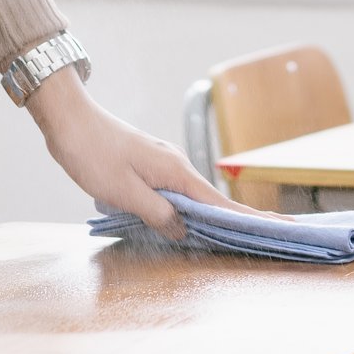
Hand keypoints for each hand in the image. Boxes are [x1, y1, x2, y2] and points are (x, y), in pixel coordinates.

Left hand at [23, 71, 289, 238]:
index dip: (252, 218)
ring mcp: (163, 163)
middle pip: (215, 198)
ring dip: (215, 214)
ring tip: (238, 234)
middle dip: (242, 218)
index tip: (284, 227)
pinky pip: (178, 191)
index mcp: (176, 171)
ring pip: (195, 195)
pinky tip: (189, 219)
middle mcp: (176, 164)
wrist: (69, 119)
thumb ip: (157, 213)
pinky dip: (191, 206)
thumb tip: (185, 229)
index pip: (221, 203)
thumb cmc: (92, 154)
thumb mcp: (124, 192)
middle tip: (275, 232)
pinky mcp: (149, 164)